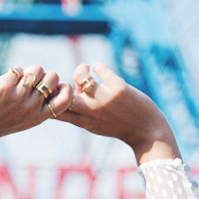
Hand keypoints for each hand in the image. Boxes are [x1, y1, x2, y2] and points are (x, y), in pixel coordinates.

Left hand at [0, 65, 72, 151]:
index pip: (67, 98)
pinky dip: (12, 73)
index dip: (63, 88)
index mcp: (40, 117)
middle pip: (52, 76)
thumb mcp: (23, 120)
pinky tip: (3, 84)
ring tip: (16, 82)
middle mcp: (32, 107)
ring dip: (27, 71)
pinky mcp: (5, 87)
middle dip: (43, 75)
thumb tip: (51, 83)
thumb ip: (38, 106)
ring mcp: (19, 96)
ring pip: (37, 68)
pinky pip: (18, 69)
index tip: (51, 88)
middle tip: (28, 83)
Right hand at [59, 62, 179, 164]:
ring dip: (80, 69)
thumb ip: (83, 112)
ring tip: (86, 69)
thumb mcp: (98, 126)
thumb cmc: (122, 127)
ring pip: (80, 77)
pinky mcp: (118, 88)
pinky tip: (100, 69)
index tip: (53, 94)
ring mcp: (104, 99)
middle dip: (62, 85)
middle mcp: (92, 111)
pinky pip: (100, 68)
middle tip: (72, 82)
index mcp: (84, 122)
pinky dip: (97, 66)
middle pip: (63, 94)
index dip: (49, 101)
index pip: (56, 112)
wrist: (148, 133)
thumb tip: (77, 88)